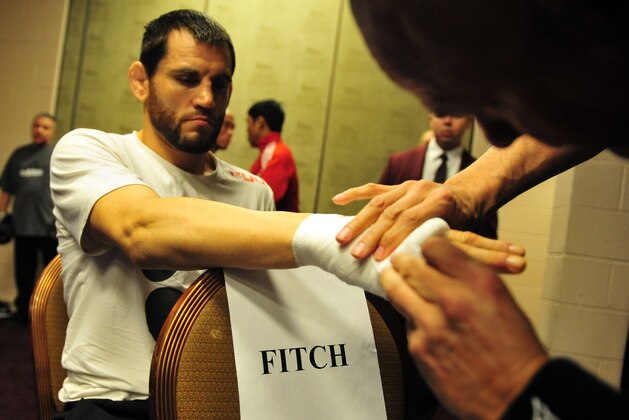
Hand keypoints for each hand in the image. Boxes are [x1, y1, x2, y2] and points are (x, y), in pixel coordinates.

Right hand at [333, 180, 477, 259]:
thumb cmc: (462, 222)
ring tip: (342, 238)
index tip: (380, 258)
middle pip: (391, 212)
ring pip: (378, 203)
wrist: (466, 196)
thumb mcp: (461, 234)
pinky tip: (337, 200)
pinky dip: (354, 194)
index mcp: (439, 201)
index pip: (410, 220)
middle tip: (356, 254)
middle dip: (371, 235)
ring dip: (358, 222)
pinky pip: (373, 189)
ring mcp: (406, 186)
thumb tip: (418, 265)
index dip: (394, 239)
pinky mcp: (397, 186)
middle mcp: (421, 189)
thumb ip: (440, 244)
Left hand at [381, 237, 547, 418]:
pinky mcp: (420, 347)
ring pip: (398, 290)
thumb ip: (471, 278)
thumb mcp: (502, 300)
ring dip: (393, 282)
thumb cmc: (514, 352)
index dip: (427, 248)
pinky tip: (419, 322)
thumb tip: (447, 264)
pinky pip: (406, 323)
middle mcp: (454, 298)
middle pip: (411, 266)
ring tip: (390, 277)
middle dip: (403, 262)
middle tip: (399, 262)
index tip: (424, 251)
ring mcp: (433, 323)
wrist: (517, 396)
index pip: (436, 247)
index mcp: (480, 282)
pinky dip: (411, 320)